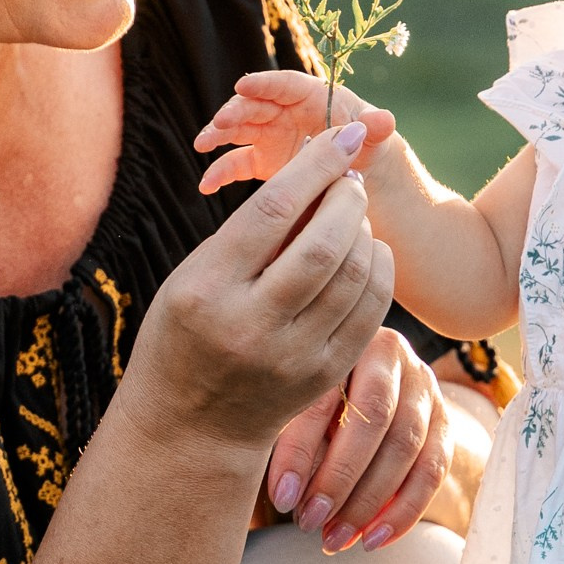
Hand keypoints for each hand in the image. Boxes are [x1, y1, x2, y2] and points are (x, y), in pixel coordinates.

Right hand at [126, 124, 395, 455]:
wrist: (191, 427)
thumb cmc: (186, 334)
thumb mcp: (193, 277)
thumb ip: (248, 233)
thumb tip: (316, 173)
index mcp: (206, 288)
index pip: (273, 211)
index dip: (316, 166)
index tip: (340, 136)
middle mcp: (249, 325)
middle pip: (325, 244)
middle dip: (348, 198)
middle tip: (350, 180)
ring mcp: (291, 357)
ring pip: (355, 275)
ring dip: (365, 231)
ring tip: (354, 215)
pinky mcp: (323, 376)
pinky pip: (370, 311)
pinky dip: (377, 270)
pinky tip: (368, 252)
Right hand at [195, 69, 397, 196]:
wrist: (359, 172)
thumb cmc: (367, 146)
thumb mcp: (374, 139)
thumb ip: (375, 128)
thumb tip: (384, 119)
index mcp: (309, 97)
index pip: (284, 84)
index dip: (264, 84)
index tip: (243, 85)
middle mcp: (284, 112)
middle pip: (255, 105)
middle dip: (235, 111)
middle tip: (219, 122)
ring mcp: (270, 137)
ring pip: (239, 130)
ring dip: (218, 135)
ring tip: (202, 145)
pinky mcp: (262, 163)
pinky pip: (236, 164)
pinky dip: (220, 172)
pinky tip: (206, 185)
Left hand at [264, 328, 452, 552]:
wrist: (359, 385)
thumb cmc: (307, 400)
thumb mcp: (290, 408)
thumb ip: (289, 440)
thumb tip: (288, 497)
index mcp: (342, 341)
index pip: (323, 398)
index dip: (301, 453)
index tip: (282, 500)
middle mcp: (391, 354)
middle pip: (374, 419)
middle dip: (340, 480)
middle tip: (310, 522)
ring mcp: (424, 385)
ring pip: (407, 447)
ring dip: (370, 502)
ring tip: (335, 539)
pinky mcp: (444, 420)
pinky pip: (433, 470)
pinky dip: (404, 511)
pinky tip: (374, 539)